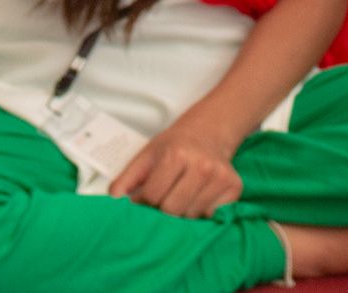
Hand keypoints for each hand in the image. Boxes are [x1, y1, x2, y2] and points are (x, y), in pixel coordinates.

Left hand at [110, 122, 243, 217]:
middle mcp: (201, 165)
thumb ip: (127, 178)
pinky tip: (199, 196)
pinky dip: (203, 212)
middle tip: (164, 198)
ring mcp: (220, 177)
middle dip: (163, 209)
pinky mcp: (235, 186)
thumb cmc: (175, 145)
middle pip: (172, 210)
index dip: (144, 202)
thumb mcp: (147, 154)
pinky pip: (212, 215)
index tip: (144, 198)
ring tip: (182, 195)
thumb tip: (113, 202)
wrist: (209, 131)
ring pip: (192, 216)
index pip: (153, 197)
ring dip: (182, 212)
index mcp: (176, 155)